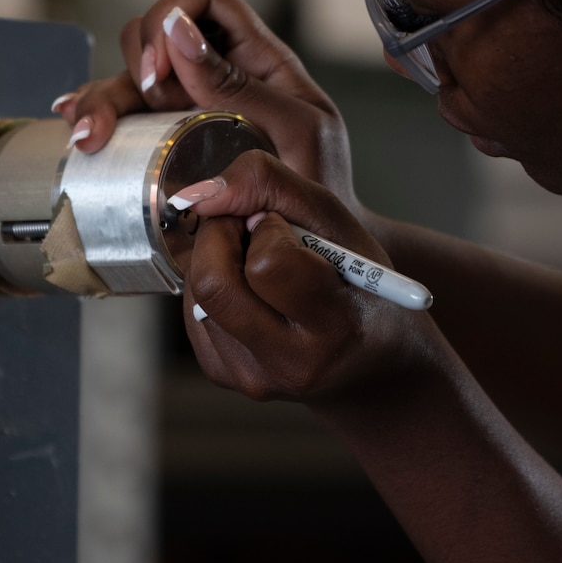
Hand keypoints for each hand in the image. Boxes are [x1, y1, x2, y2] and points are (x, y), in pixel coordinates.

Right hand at [51, 0, 358, 206]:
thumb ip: (240, 85)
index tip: (164, 70)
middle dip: (134, 60)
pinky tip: (76, 128)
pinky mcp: (167, 136)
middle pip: (154, 30)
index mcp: (256, 56)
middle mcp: (215, 71)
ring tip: (88, 136)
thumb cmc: (320, 182)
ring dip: (101, 96)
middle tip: (141, 104)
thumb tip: (179, 34)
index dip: (172, 15)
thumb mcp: (295, 130)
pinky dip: (92, 113)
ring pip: (129, 73)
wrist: (316, 242)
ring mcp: (188, 103)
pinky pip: (121, 112)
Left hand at [173, 151, 449, 405]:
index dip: (267, 229)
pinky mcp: (225, 376)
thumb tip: (198, 195)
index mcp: (335, 326)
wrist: (369, 357)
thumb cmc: (359, 282)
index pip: (267, 266)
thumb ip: (270, 184)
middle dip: (219, 236)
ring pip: (196, 294)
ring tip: (259, 263)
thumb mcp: (335, 221)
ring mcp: (253, 378)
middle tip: (248, 228)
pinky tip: (249, 290)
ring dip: (217, 260)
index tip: (283, 225)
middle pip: (213, 284)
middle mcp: (291, 363)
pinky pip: (192, 314)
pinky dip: (213, 287)